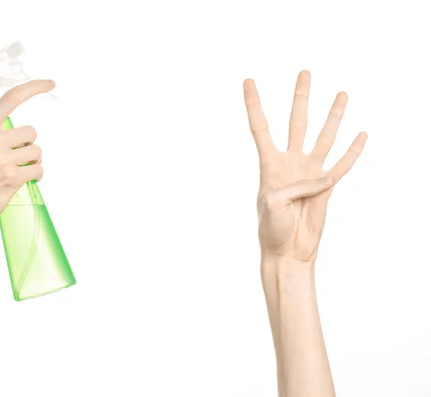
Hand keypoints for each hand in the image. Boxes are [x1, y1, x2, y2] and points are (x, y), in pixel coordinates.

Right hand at [0, 79, 55, 229]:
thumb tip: (17, 130)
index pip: (11, 98)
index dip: (33, 88)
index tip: (49, 83)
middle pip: (31, 132)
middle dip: (28, 146)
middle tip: (15, 160)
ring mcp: (1, 158)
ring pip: (37, 152)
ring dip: (33, 163)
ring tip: (16, 172)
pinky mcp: (12, 177)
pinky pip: (38, 171)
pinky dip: (36, 177)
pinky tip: (22, 182)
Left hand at [243, 71, 366, 262]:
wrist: (287, 251)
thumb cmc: (271, 230)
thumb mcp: (273, 205)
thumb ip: (296, 186)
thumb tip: (323, 177)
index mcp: (269, 164)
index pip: (260, 127)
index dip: (254, 104)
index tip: (248, 80)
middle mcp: (290, 163)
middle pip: (297, 122)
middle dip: (300, 97)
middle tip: (304, 72)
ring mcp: (309, 173)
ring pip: (323, 137)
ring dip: (333, 116)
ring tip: (341, 93)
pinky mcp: (326, 187)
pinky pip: (342, 166)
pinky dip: (352, 151)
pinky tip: (361, 134)